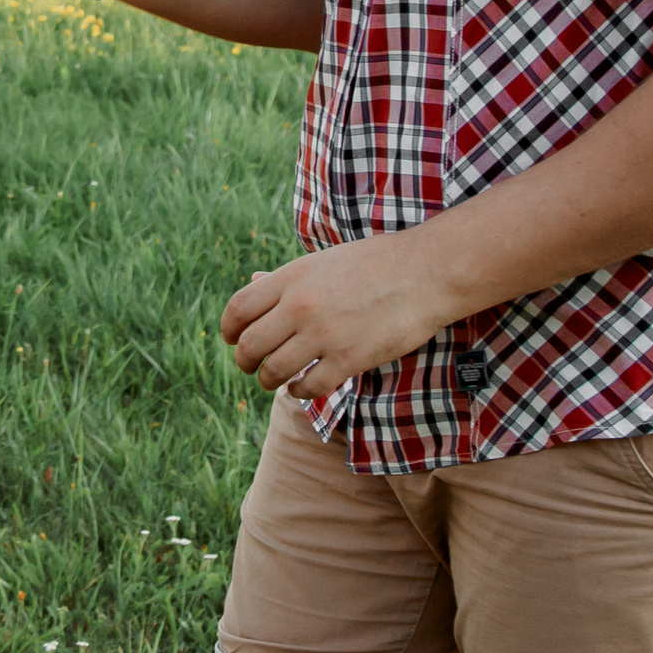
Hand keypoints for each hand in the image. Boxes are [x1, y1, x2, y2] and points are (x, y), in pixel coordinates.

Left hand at [219, 229, 458, 400]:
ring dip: (269, 379)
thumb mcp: (323, 261)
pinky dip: (299, 392)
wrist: (424, 272)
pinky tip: (301, 387)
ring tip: (275, 379)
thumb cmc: (375, 263)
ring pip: (274, 371)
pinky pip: (309, 387)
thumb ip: (287, 278)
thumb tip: (253, 282)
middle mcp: (300, 306)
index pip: (238, 309)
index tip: (231, 339)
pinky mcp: (350, 359)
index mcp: (291, 277)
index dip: (228, 330)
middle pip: (250, 345)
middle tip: (251, 366)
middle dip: (245, 361)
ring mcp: (324, 334)